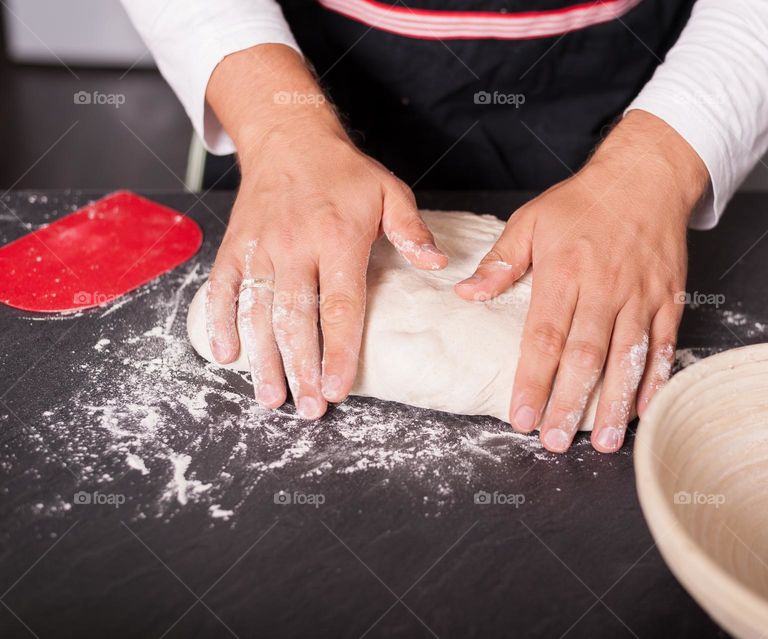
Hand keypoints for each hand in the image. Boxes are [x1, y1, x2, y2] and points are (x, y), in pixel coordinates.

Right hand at [204, 45, 446, 417]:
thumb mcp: (389, 191)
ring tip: (270, 397)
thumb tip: (437, 264)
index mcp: (337, 238)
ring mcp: (260, 247)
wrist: (288, 138)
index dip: (339, 351)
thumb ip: (412, 230)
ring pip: (258, 311)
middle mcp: (295, 246)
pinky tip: (226, 354)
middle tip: (308, 408)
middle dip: (301, 368)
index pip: (339, 306)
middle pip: (296, 319)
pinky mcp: (235, 245)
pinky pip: (222, 288)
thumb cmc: (344, 172)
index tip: (339, 388)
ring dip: (262, 358)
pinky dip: (220, 322)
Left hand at [455, 110, 707, 452]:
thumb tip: (466, 294)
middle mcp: (604, 289)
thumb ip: (501, 262)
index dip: (533, 380)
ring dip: (614, 404)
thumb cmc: (583, 201)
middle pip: (586, 356)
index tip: (520, 416)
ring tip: (601, 442)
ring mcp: (640, 296)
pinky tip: (641, 411)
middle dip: (569, 403)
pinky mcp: (668, 300)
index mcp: (564, 272)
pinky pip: (663, 347)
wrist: (646, 177)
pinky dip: (654, 381)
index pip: (545, 337)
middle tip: (554, 441)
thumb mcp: (532, 220)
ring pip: (627, 359)